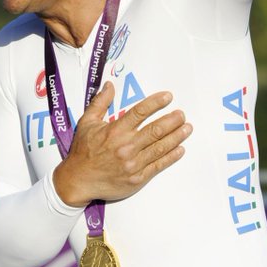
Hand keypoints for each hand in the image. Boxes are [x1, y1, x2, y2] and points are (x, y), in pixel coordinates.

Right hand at [53, 83, 191, 207]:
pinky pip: (158, 166)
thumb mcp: (86, 123)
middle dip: (173, 120)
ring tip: (187, 128)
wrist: (78, 181)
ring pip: (160, 147)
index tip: (168, 97)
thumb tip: (109, 85)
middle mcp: (126, 146)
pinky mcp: (137, 178)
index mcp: (115, 131)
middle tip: (182, 114)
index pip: (140, 112)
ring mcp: (133, 163)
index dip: (156, 102)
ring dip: (176, 137)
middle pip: (156, 130)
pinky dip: (171, 157)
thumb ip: (100, 102)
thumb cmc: (83, 151)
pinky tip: (180, 150)